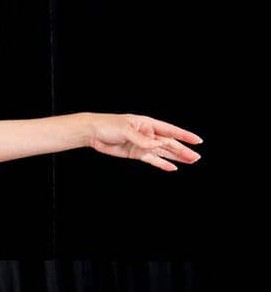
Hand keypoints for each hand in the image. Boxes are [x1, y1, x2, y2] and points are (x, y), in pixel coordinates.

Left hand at [87, 114, 201, 170]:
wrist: (94, 133)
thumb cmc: (109, 125)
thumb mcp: (126, 129)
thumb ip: (141, 138)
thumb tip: (156, 146)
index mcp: (148, 124)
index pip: (171, 131)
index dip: (185, 136)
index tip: (197, 141)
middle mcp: (148, 134)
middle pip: (169, 144)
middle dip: (183, 151)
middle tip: (196, 157)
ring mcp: (143, 145)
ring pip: (163, 153)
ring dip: (176, 158)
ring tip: (190, 161)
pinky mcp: (136, 153)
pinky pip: (152, 160)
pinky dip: (162, 164)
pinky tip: (172, 168)